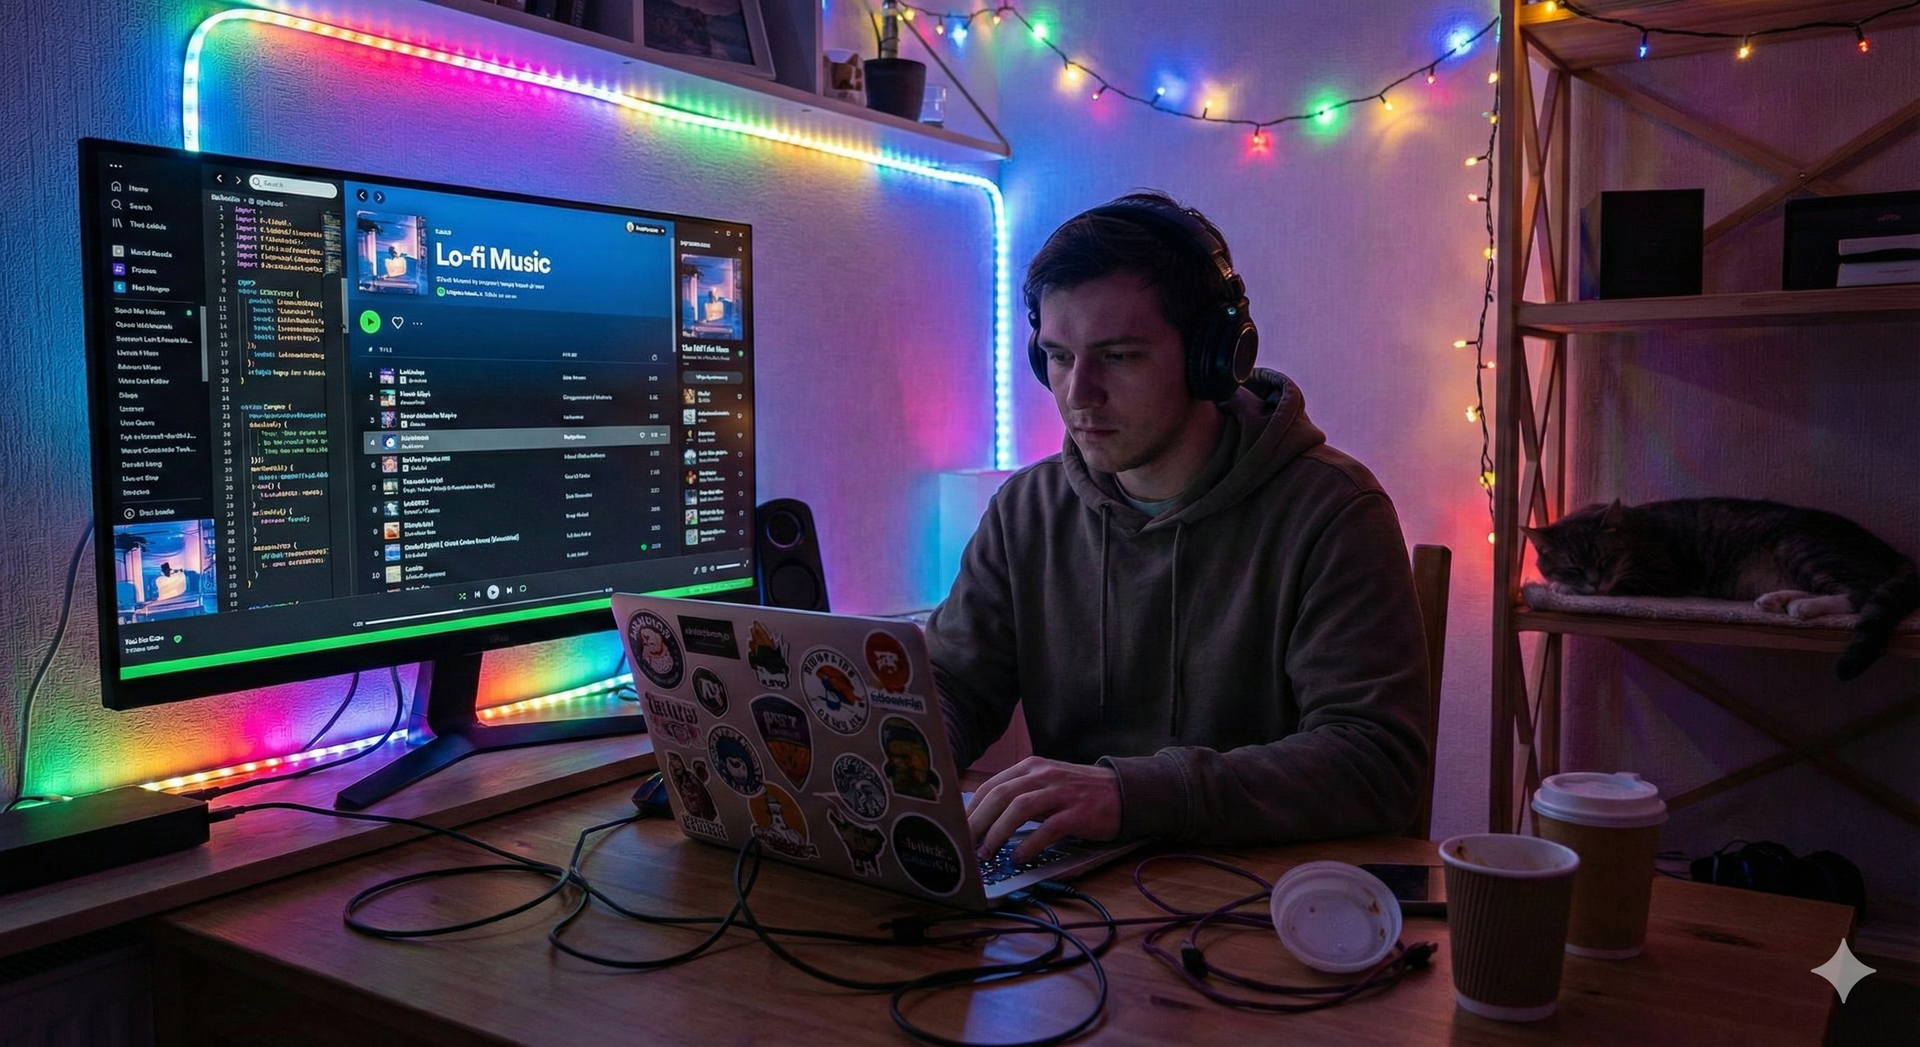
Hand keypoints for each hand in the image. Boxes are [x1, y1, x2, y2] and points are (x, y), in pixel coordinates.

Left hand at [966, 756, 1120, 864]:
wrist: (1123, 791)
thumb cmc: (1080, 791)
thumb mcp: (1047, 784)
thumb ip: (1021, 794)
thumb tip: (986, 819)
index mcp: (1031, 767)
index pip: (992, 785)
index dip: (972, 809)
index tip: (959, 828)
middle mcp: (1043, 776)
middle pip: (1000, 795)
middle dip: (978, 822)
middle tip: (965, 844)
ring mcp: (1060, 793)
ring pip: (1018, 808)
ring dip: (997, 833)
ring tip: (987, 853)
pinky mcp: (1077, 813)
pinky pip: (1047, 828)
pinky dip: (1028, 844)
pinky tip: (1018, 857)